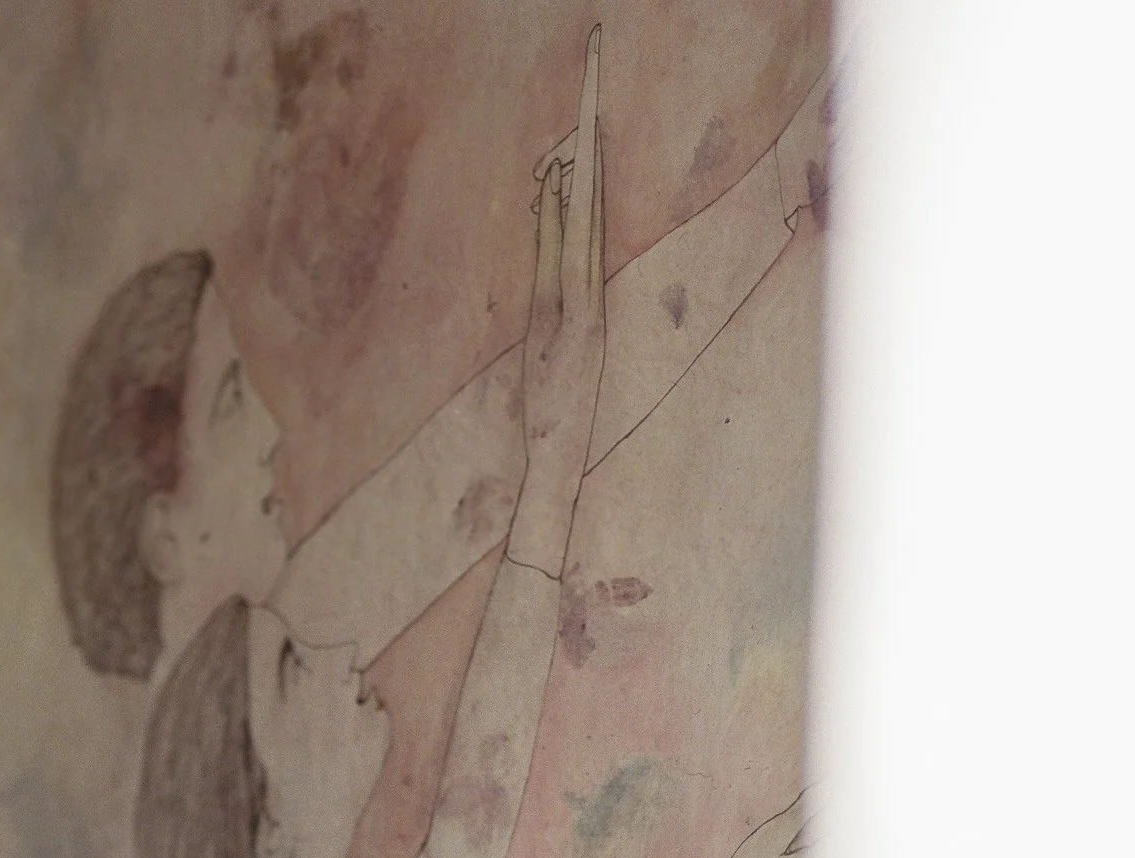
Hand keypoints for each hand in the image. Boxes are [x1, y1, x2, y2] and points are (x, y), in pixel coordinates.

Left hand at [514, 29, 605, 567]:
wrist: (554, 463)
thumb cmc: (550, 424)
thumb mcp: (544, 369)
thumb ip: (547, 331)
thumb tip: (544, 302)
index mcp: (581, 314)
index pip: (582, 240)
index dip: (583, 193)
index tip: (580, 148)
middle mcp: (585, 305)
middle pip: (587, 224)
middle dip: (589, 172)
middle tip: (590, 117)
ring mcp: (582, 312)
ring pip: (581, 232)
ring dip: (580, 183)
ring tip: (579, 134)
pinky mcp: (577, 325)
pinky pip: (571, 257)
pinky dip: (566, 217)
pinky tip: (563, 183)